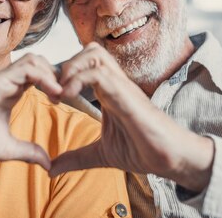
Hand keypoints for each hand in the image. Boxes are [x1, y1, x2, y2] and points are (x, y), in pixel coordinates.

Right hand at [0, 54, 61, 170]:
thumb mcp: (9, 148)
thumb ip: (29, 152)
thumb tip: (48, 164)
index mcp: (12, 92)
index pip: (40, 76)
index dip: (56, 84)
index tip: (65, 101)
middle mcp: (9, 82)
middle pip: (40, 63)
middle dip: (57, 75)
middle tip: (66, 95)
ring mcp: (3, 79)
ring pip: (35, 60)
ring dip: (52, 74)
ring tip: (60, 93)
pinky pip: (27, 68)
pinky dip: (44, 76)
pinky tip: (53, 92)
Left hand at [49, 43, 213, 191]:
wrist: (170, 158)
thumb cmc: (142, 150)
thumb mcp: (101, 154)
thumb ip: (77, 157)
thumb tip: (51, 170)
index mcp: (108, 91)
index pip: (85, 64)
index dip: (64, 74)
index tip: (51, 96)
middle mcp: (114, 83)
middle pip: (89, 51)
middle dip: (66, 66)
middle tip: (54, 90)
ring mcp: (121, 86)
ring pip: (93, 55)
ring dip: (71, 69)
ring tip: (61, 93)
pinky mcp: (126, 95)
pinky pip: (99, 74)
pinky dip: (78, 80)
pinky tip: (68, 97)